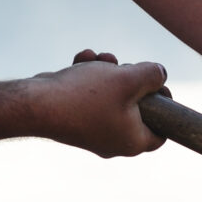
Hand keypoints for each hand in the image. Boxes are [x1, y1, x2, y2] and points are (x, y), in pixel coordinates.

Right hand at [28, 51, 169, 157]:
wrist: (36, 104)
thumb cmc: (85, 96)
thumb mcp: (128, 79)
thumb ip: (151, 75)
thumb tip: (160, 74)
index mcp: (133, 142)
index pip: (162, 131)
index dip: (165, 105)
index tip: (158, 86)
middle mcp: (114, 143)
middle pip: (135, 109)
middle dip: (130, 80)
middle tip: (123, 65)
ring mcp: (92, 133)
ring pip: (110, 99)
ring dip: (106, 73)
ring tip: (99, 58)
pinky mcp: (73, 121)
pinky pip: (89, 99)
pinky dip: (88, 78)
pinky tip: (81, 60)